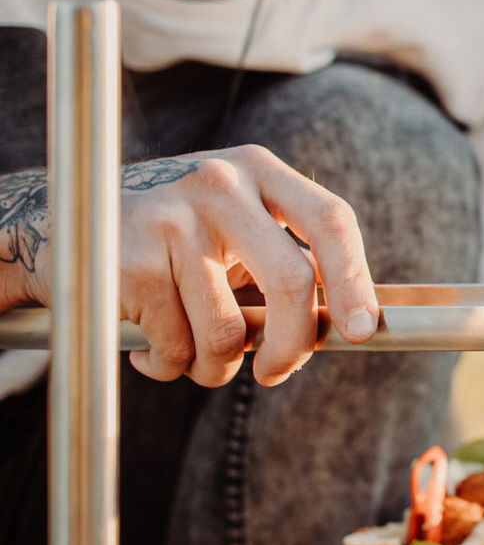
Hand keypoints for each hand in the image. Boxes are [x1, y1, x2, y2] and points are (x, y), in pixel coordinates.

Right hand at [22, 147, 379, 387]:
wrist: (57, 226)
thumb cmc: (168, 243)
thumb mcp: (230, 230)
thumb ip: (283, 265)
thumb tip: (345, 329)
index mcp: (256, 171)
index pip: (331, 220)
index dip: (355, 281)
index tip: (364, 332)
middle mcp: (218, 184)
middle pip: (292, 281)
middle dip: (293, 346)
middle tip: (273, 373)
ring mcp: (172, 219)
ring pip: (229, 331)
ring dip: (214, 366)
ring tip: (190, 354)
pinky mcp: (130, 261)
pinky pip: (177, 346)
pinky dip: (168, 366)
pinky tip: (149, 347)